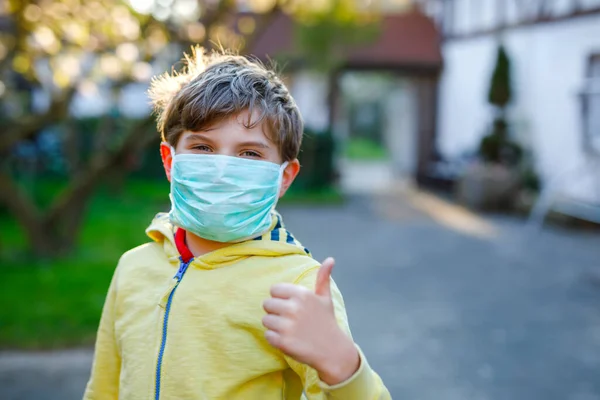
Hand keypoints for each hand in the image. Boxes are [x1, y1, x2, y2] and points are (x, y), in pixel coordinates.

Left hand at [262, 257, 359, 384]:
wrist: (332, 350)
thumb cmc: (326, 321)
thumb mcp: (325, 298)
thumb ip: (323, 278)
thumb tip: (330, 259)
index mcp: (302, 294)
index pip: (274, 289)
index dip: (281, 298)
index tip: (291, 306)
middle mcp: (293, 308)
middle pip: (267, 304)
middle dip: (276, 312)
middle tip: (290, 319)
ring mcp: (287, 326)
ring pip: (266, 320)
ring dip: (274, 326)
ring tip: (290, 330)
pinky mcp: (282, 342)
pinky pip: (267, 335)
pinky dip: (275, 339)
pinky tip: (288, 339)